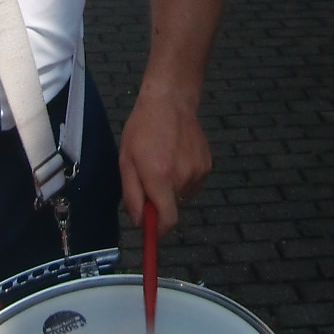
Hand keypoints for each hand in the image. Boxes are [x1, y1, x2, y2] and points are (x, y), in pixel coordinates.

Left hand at [119, 83, 212, 236]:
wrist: (171, 102)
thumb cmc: (143, 129)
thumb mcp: (126, 161)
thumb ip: (132, 194)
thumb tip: (139, 221)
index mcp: (159, 177)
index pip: (167, 221)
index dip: (158, 231)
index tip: (151, 231)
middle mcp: (182, 177)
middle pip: (171, 208)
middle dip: (159, 201)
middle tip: (149, 178)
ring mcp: (198, 171)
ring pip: (181, 196)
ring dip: (171, 188)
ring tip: (164, 161)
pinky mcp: (207, 166)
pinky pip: (192, 184)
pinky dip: (183, 178)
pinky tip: (177, 157)